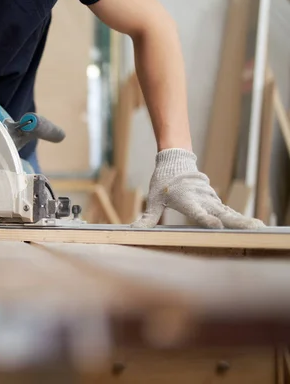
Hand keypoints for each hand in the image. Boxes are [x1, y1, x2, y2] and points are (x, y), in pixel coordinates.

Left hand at [131, 148, 265, 229]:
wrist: (176, 161)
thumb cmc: (162, 182)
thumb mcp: (154, 200)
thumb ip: (148, 217)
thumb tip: (134, 229)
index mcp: (187, 200)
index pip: (198, 212)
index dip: (206, 219)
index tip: (217, 225)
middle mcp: (201, 200)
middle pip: (221, 213)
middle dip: (236, 222)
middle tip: (254, 229)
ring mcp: (209, 198)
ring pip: (227, 211)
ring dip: (241, 220)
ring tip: (257, 228)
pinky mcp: (213, 199)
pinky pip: (226, 210)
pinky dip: (237, 216)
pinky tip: (250, 225)